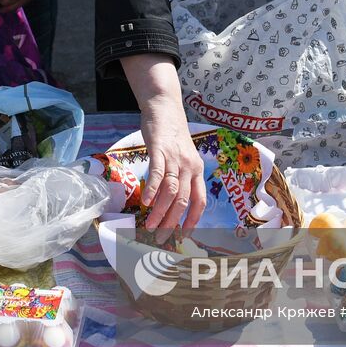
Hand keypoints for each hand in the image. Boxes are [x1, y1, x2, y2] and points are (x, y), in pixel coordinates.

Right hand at [120, 55, 205, 231]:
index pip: (199, 202)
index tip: (182, 237)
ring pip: (171, 191)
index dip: (192, 221)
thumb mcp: (183, 157)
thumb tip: (170, 202)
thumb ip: (180, 177)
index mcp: (197, 171)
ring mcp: (175, 158)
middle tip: (160, 239)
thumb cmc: (172, 136)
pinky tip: (146, 202)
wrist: (165, 108)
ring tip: (149, 226)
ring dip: (160, 212)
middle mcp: (189, 167)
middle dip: (171, 223)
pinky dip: (153, 189)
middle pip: (183, 201)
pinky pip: (158, 173)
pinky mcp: (160, 149)